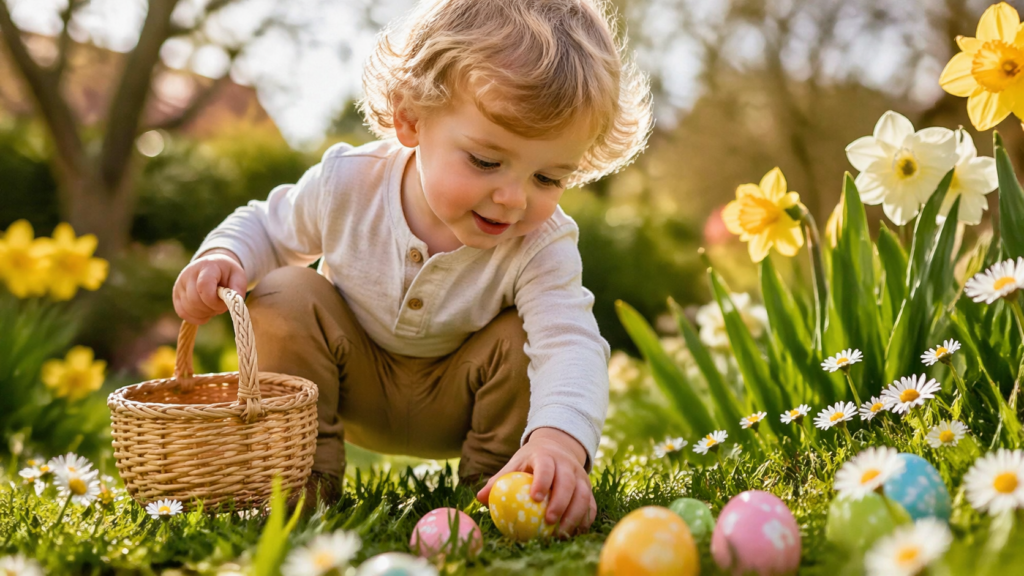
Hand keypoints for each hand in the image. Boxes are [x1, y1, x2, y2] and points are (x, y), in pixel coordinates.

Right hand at [172, 248, 247, 324]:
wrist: (213, 266)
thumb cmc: (227, 273)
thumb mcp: (238, 276)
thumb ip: (238, 289)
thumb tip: (233, 304)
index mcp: (206, 266)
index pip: (203, 286)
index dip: (214, 301)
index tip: (224, 302)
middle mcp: (188, 274)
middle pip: (195, 300)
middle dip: (211, 309)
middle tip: (221, 305)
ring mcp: (180, 285)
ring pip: (189, 309)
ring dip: (205, 313)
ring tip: (214, 306)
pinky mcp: (176, 295)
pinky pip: (183, 313)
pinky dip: (196, 318)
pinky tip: (206, 312)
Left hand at [476, 427, 595, 537]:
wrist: (556, 448)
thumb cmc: (530, 461)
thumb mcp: (514, 464)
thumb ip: (499, 480)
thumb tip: (480, 498)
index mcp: (546, 456)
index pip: (546, 466)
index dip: (542, 481)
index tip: (535, 498)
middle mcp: (566, 464)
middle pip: (568, 482)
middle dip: (560, 502)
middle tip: (549, 522)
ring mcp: (580, 475)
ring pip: (583, 494)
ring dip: (574, 515)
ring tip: (561, 533)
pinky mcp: (588, 487)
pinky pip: (590, 504)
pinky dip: (585, 519)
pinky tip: (575, 532)